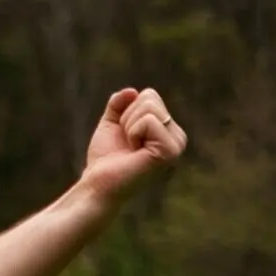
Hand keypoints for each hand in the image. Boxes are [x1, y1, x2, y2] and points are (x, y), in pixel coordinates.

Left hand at [81, 87, 186, 205]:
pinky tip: (134, 153)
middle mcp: (177, 137)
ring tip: (130, 149)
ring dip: (129, 127)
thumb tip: (132, 91)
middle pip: (150, 98)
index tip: (125, 137)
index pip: (149, 95)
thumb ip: (120, 104)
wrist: (98, 185)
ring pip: (149, 107)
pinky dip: (133, 133)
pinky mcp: (170, 151)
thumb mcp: (112, 124)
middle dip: (128, 118)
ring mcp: (176, 145)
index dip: (127, 113)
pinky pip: (148, 121)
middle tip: (126, 144)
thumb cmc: (105, 159)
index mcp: (168, 130)